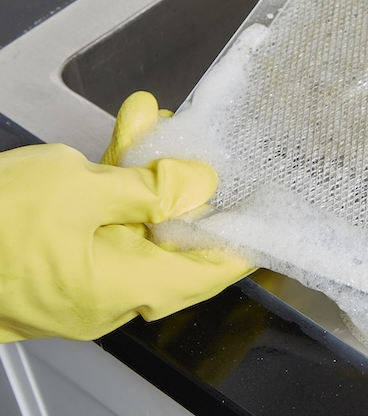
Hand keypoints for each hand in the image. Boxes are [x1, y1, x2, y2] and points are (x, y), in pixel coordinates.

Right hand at [0, 93, 250, 341]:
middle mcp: (107, 293)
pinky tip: (119, 138)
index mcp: (125, 287)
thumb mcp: (80, 189)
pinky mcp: (51, 260)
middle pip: (170, 237)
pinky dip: (108, 183)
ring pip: (131, 222)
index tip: (268, 211)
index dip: (242, 238)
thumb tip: (199, 185)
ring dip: (142, 171)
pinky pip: (95, 223)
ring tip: (147, 122)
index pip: (209, 270)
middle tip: (190, 142)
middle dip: (182, 181)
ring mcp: (78, 279)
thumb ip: (150, 188)